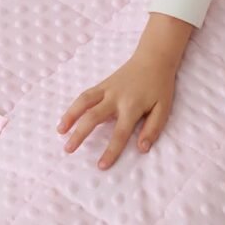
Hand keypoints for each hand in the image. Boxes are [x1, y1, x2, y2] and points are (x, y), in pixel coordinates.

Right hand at [56, 49, 177, 169]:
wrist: (153, 59)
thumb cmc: (160, 87)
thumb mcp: (164, 109)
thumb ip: (153, 129)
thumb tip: (141, 148)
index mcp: (132, 107)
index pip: (120, 133)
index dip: (111, 151)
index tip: (101, 165)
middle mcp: (116, 98)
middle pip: (93, 118)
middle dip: (80, 134)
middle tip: (68, 150)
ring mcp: (107, 90)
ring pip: (83, 103)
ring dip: (70, 117)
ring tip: (60, 132)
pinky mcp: (102, 84)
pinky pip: (85, 96)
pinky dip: (73, 107)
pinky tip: (66, 119)